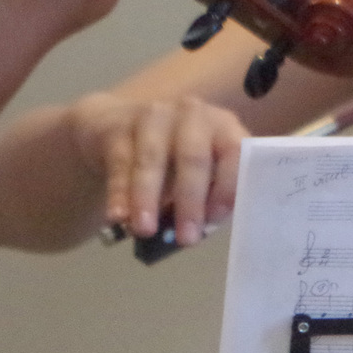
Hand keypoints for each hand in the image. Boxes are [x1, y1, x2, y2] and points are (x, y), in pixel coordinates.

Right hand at [68, 91, 246, 243]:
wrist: (120, 130)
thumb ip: (208, 199)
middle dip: (190, 201)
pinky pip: (120, 163)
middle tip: (186, 239)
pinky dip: (119, 193)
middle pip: (193, 157)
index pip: (235, 153)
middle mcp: (193, 114)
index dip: (227, 188)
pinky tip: (118, 216)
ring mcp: (155, 115)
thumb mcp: (202, 175)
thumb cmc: (175, 161)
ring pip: (151, 159)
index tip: (215, 220)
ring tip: (144, 230)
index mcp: (224, 127)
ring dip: (148, 198)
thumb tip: (200, 229)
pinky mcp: (119, 125)